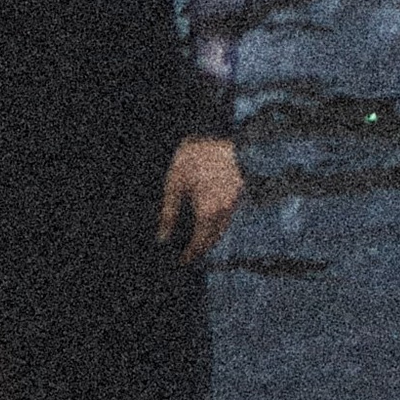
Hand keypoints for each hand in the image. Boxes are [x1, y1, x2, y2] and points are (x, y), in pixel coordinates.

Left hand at [158, 136, 242, 263]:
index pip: (199, 243)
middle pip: (212, 240)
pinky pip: (226, 218)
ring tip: (195, 240)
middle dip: (200, 249)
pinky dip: (216, 225)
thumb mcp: (176, 183)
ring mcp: (232, 203)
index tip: (181, 261)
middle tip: (187, 254)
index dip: (190, 254)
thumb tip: (163, 237)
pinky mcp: (236, 195)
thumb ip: (169, 213)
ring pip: (221, 230)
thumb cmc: (197, 158)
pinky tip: (206, 221)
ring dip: (209, 238)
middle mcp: (223, 212)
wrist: (221, 138)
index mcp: (207, 212)